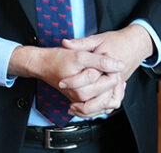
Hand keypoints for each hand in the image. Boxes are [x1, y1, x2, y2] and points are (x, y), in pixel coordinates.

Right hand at [8, 45, 124, 105]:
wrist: (41, 64)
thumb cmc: (56, 59)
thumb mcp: (80, 55)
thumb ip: (100, 61)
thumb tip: (119, 65)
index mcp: (83, 89)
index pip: (111, 82)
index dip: (115, 69)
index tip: (112, 61)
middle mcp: (82, 97)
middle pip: (110, 93)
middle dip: (114, 80)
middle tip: (111, 68)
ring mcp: (80, 100)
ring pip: (106, 102)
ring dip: (111, 90)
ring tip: (108, 76)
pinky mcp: (79, 100)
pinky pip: (97, 104)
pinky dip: (104, 96)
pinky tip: (103, 85)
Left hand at [59, 25, 154, 116]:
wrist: (134, 44)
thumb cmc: (115, 41)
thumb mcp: (96, 39)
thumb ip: (81, 43)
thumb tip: (65, 43)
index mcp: (108, 67)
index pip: (90, 78)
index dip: (74, 82)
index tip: (62, 83)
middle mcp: (115, 79)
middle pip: (99, 98)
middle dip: (83, 104)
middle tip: (69, 104)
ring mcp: (118, 86)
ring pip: (106, 105)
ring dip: (91, 110)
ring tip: (75, 108)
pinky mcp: (118, 89)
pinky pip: (110, 104)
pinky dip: (99, 109)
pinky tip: (86, 109)